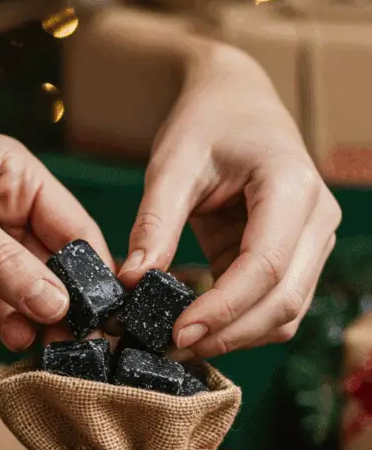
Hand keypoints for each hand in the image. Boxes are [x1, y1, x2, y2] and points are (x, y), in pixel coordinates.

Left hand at [0, 107, 110, 349]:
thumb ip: (3, 262)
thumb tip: (57, 305)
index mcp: (13, 176)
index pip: (71, 228)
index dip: (91, 272)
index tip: (105, 316)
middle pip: (45, 269)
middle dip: (53, 305)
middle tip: (68, 344)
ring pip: (8, 294)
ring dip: (12, 317)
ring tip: (17, 337)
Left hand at [120, 42, 340, 356]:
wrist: (236, 102)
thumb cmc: (206, 123)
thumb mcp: (172, 164)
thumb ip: (155, 222)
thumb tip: (132, 283)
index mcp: (291, 185)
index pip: (265, 266)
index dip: (223, 309)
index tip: (176, 333)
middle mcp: (316, 218)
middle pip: (284, 300)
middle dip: (228, 334)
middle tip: (169, 347)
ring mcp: (313, 242)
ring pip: (286, 313)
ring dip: (236, 338)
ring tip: (177, 341)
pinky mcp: (297, 259)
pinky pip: (276, 306)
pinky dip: (239, 325)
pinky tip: (196, 326)